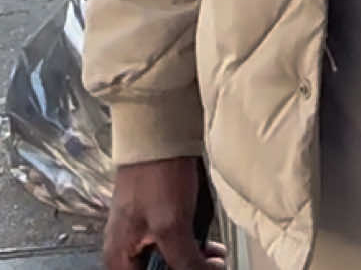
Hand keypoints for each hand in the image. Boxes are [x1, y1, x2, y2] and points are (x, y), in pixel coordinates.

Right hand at [103, 159, 226, 269]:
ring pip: (167, 262)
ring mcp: (141, 233)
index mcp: (119, 259)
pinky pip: (172, 244)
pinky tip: (210, 247)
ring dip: (191, 262)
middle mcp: (126, 251)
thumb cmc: (156, 174)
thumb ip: (185, 261)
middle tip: (212, 266)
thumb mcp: (171, 226)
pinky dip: (191, 248)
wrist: (160, 131)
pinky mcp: (156, 218)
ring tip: (215, 259)